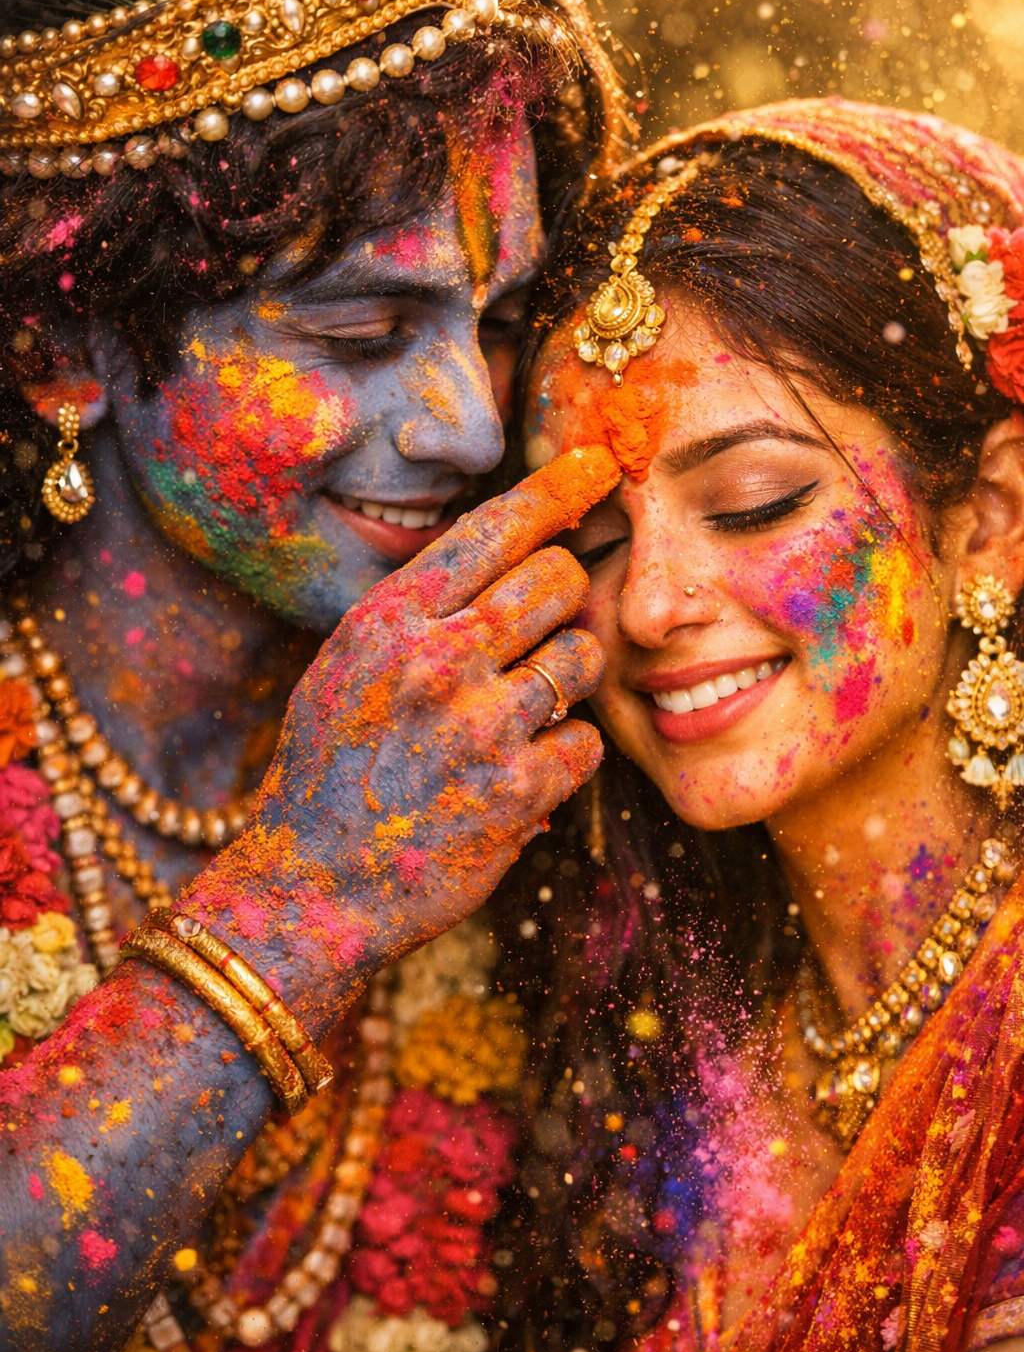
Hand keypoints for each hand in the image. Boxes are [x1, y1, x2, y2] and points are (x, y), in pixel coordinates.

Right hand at [182, 447, 619, 1013]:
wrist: (312, 886)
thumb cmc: (330, 768)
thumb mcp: (346, 666)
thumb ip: (417, 609)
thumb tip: (509, 550)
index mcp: (389, 620)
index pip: (492, 530)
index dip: (554, 491)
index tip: (597, 465)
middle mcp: (436, 662)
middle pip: (559, 580)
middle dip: (565, 596)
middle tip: (540, 631)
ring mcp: (480, 728)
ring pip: (583, 655)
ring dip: (568, 676)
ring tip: (523, 709)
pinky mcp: (517, 794)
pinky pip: (586, 741)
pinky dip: (565, 754)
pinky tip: (521, 770)